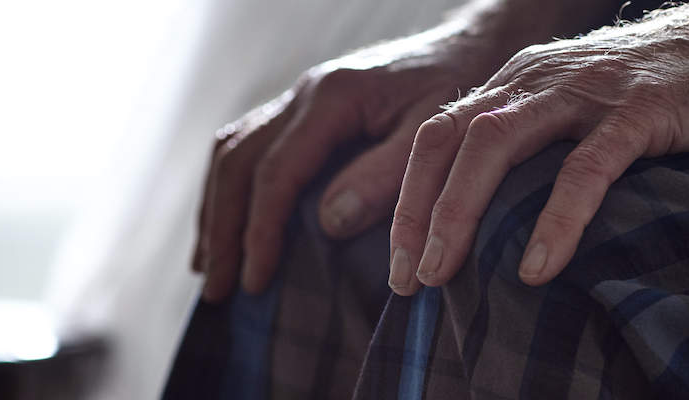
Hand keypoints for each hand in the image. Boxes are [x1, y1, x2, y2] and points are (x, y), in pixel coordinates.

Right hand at [193, 25, 513, 301]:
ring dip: (216, 209)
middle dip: (222, 229)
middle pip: (236, 162)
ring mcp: (301, 97)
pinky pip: (250, 144)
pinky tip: (233, 222)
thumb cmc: (465, 85)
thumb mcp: (435, 135)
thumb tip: (329, 223)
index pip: (275, 173)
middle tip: (218, 289)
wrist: (479, 41)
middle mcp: (305, 93)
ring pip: (232, 150)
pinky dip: (232, 188)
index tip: (257, 281)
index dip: (260, 232)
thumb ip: (385, 177)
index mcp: (332, 98)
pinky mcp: (308, 107)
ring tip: (210, 265)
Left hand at [387, 0, 688, 294]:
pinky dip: (555, 220)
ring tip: (442, 274)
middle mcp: (536, 79)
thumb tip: (488, 220)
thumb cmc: (668, 92)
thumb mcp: (583, 111)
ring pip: (495, 146)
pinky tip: (537, 268)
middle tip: (406, 280)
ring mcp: (586, 92)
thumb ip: (537, 146)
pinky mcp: (640, 111)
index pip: (436, 137)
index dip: (406, 199)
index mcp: (517, 82)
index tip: (396, 263)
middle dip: (417, 213)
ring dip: (458, 213)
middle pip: (448, 141)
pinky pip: (584, 168)